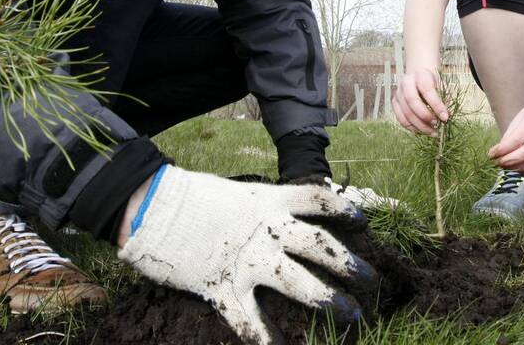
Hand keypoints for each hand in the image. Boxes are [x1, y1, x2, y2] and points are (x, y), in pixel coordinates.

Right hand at [118, 166, 375, 344]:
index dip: (343, 210)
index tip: (363, 221)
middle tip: (372, 280)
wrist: (151, 207)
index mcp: (268, 202)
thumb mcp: (237, 194)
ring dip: (328, 300)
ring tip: (352, 315)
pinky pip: (250, 321)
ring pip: (297, 284)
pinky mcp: (222, 287)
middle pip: (319, 247)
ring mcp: (246, 261)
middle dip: (349, 265)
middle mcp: (265, 231)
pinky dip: (267, 340)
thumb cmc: (192, 197)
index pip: (317, 201)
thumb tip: (285, 216)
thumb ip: (263, 209)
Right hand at [392, 68, 447, 134]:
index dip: (436, 105)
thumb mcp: (440, 86)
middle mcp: (406, 83)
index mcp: (420, 75)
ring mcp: (398, 93)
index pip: (427, 90)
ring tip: (432, 131)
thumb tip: (445, 118)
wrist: (417, 76)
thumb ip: (443, 100)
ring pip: (406, 113)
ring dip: (420, 125)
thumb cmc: (431, 82)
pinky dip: (412, 127)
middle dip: (425, 116)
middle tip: (436, 124)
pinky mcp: (395, 103)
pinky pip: (401, 119)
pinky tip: (422, 131)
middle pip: (412, 101)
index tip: (445, 118)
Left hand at [488, 99, 523, 172]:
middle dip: (510, 161)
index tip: (491, 155)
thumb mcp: (518, 119)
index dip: (503, 150)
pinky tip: (519, 168)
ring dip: (518, 168)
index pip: (517, 139)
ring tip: (506, 166)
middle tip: (498, 163)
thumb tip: (498, 154)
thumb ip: (510, 136)